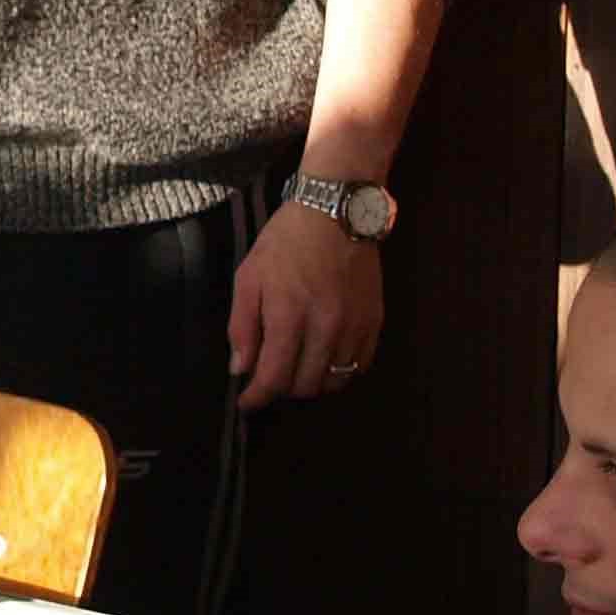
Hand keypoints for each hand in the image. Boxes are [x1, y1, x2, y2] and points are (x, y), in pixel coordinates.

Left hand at [227, 201, 382, 409]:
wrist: (335, 212)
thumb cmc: (285, 242)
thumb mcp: (249, 276)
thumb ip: (242, 326)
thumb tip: (241, 370)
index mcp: (288, 316)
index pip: (273, 378)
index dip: (257, 398)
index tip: (247, 402)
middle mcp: (324, 327)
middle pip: (304, 386)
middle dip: (282, 388)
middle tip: (271, 376)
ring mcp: (354, 326)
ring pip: (334, 381)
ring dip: (312, 383)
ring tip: (298, 369)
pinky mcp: (374, 321)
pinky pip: (359, 366)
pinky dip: (340, 371)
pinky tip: (326, 358)